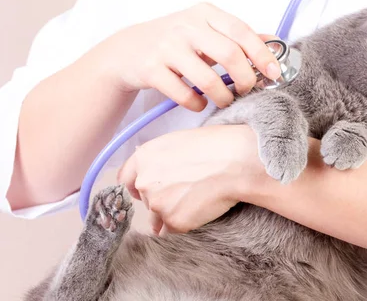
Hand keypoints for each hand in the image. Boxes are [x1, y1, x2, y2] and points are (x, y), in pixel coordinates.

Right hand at [91, 2, 280, 110]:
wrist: (127, 50)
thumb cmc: (176, 42)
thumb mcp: (206, 30)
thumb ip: (238, 37)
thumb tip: (276, 43)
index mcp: (204, 13)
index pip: (241, 30)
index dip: (262, 54)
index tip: (274, 73)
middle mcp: (185, 26)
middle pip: (229, 54)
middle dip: (245, 79)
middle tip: (247, 90)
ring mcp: (166, 47)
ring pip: (207, 79)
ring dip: (222, 97)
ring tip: (224, 100)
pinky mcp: (150, 69)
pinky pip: (184, 94)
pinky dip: (197, 104)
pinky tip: (199, 102)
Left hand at [117, 125, 262, 234]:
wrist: (237, 162)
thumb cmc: (216, 145)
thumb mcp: (180, 140)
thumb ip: (160, 157)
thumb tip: (156, 168)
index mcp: (144, 157)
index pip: (125, 179)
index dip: (137, 185)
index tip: (147, 190)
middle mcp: (144, 181)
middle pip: (145, 199)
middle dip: (159, 199)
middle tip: (183, 194)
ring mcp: (157, 204)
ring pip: (157, 217)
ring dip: (171, 214)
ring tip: (195, 203)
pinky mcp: (174, 222)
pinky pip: (172, 230)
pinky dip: (183, 224)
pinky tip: (199, 211)